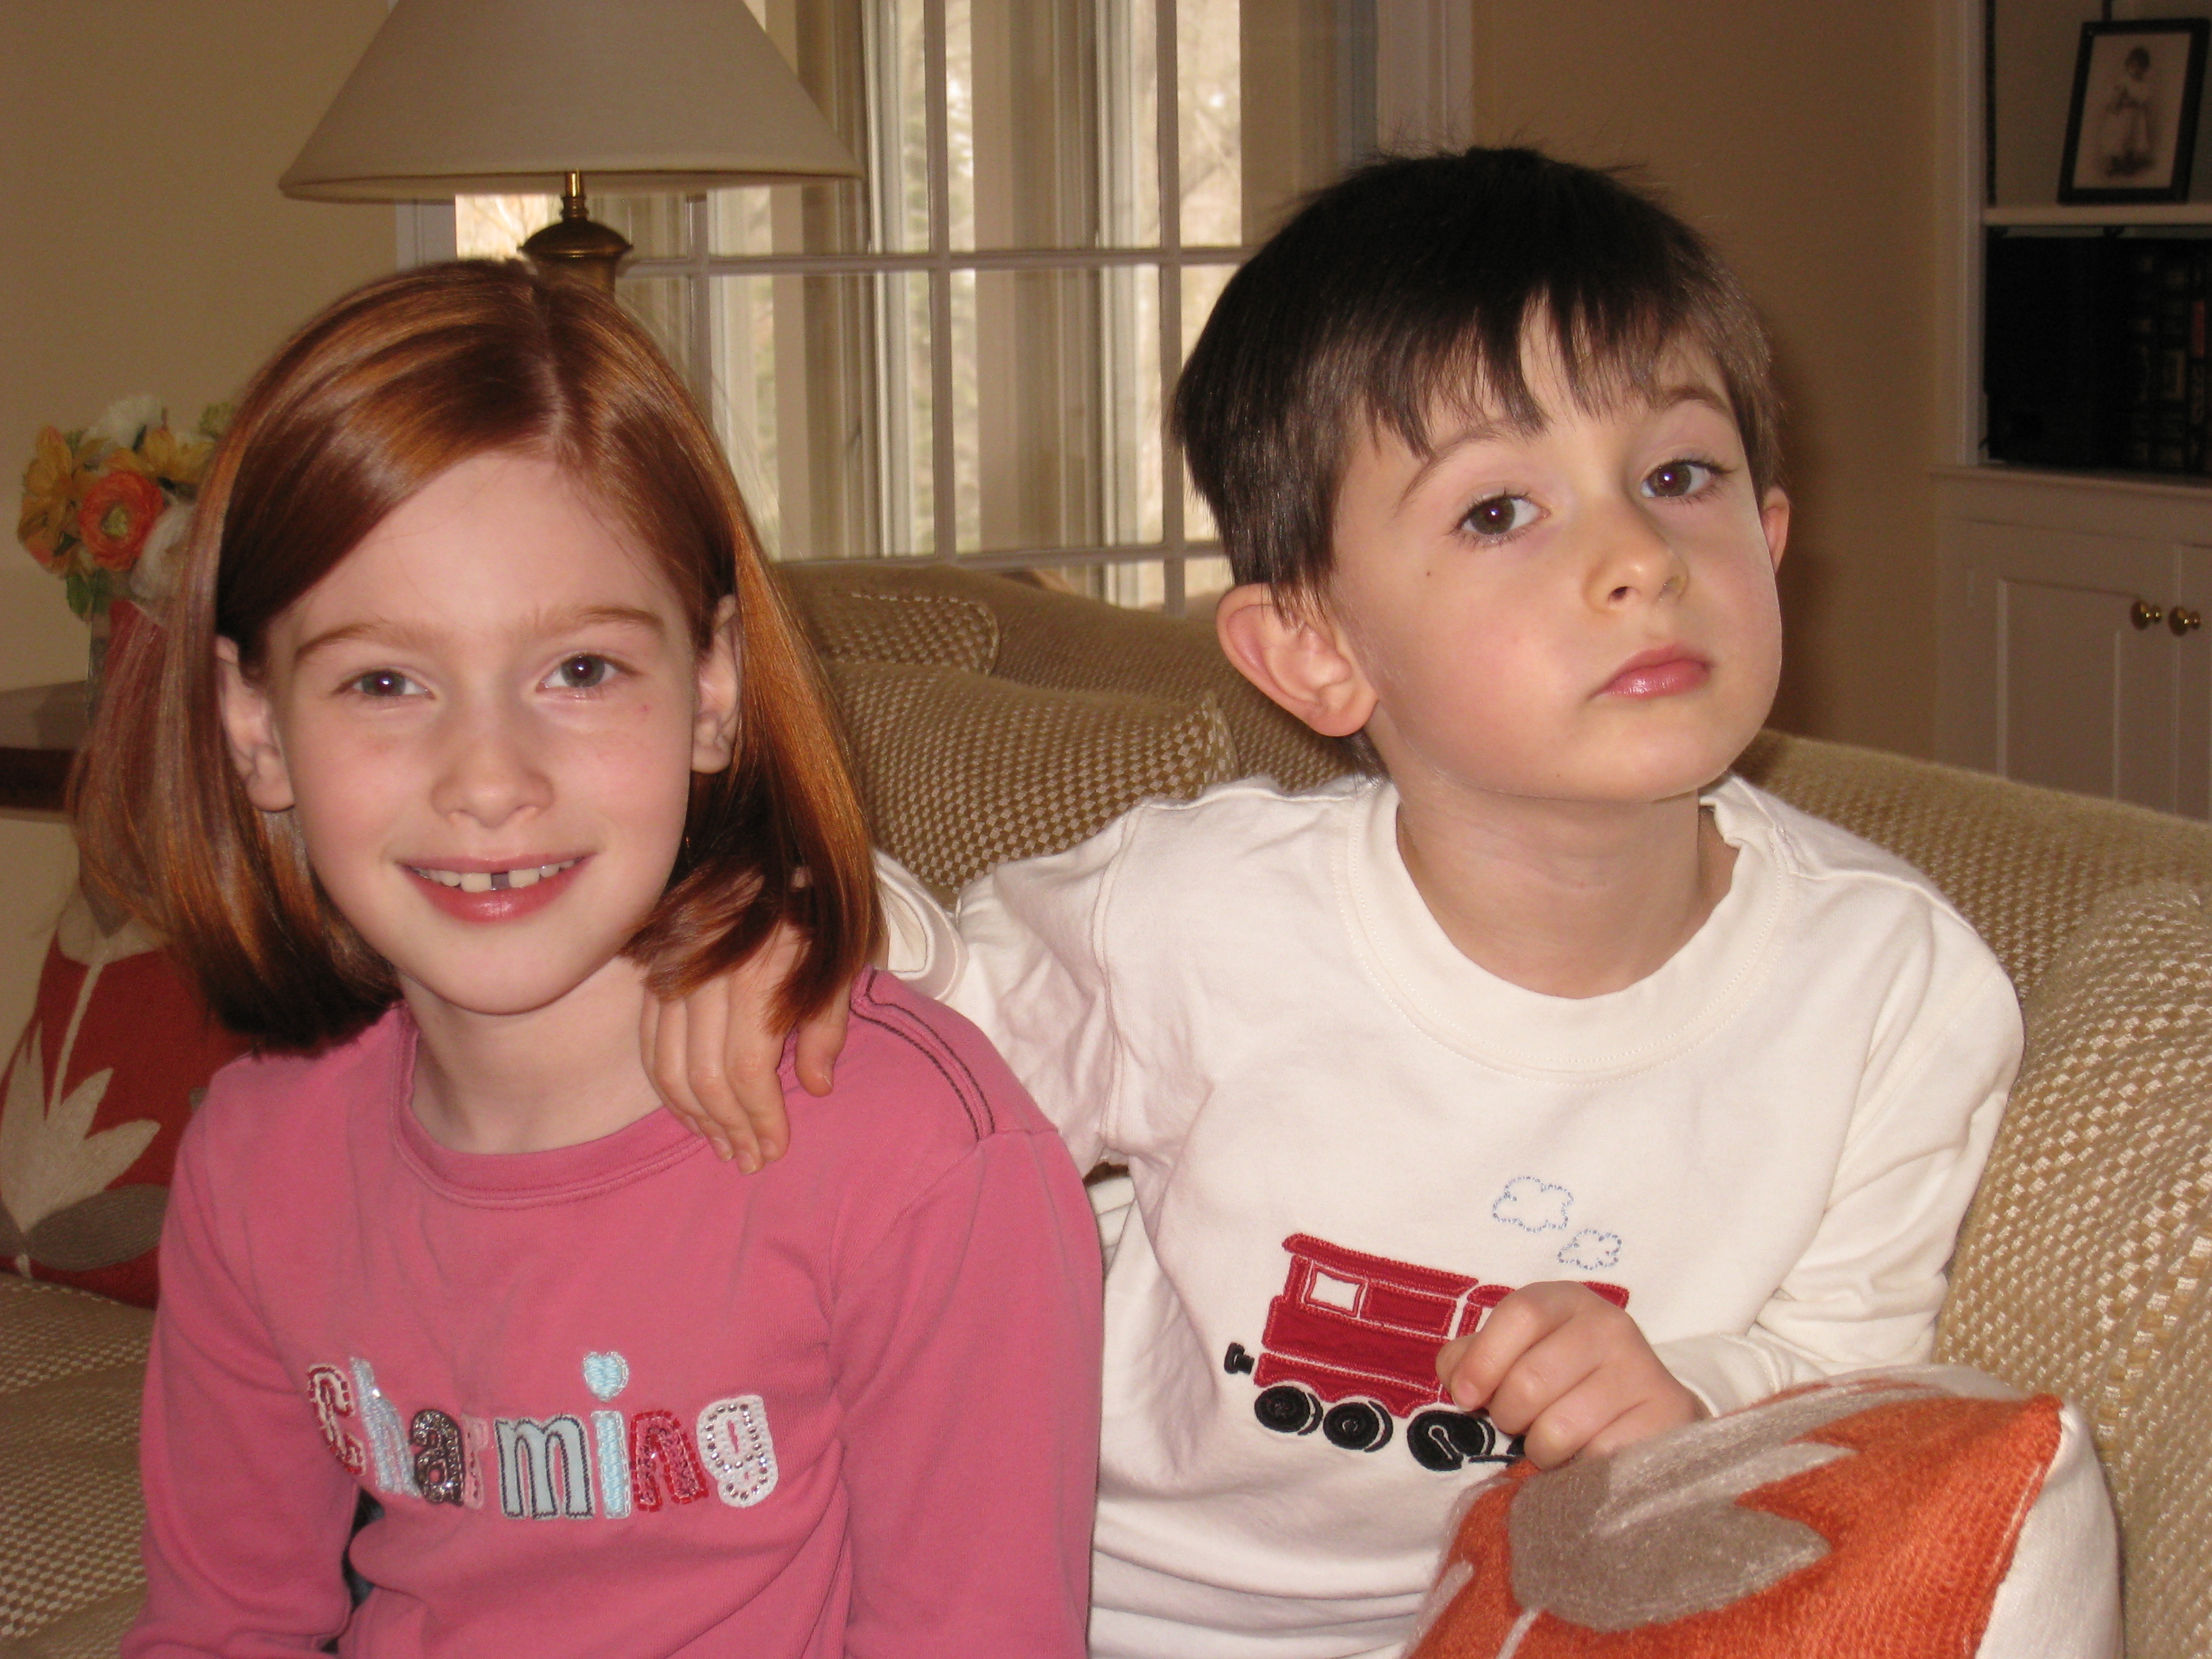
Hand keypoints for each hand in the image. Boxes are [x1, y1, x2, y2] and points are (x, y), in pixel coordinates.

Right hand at [640, 922, 851, 1170]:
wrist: (767, 852)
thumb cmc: (815, 910)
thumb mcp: (841, 962)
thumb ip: (829, 1026)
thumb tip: (815, 1088)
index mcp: (757, 974)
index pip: (748, 1070)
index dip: (761, 1117)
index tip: (775, 1148)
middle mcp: (706, 977)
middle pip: (704, 1077)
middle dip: (728, 1127)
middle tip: (748, 1159)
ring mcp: (671, 975)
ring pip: (668, 1067)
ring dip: (693, 1117)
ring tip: (721, 1146)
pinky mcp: (652, 975)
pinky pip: (647, 1044)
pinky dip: (664, 1086)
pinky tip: (689, 1112)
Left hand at [1433, 1282, 1703, 1468]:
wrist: (1647, 1411)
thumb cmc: (1564, 1379)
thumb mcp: (1516, 1353)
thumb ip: (1473, 1357)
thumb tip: (1456, 1377)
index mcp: (1566, 1300)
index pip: (1521, 1314)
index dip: (1484, 1359)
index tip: (1466, 1396)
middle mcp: (1610, 1326)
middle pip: (1530, 1379)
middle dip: (1508, 1415)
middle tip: (1514, 1423)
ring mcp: (1641, 1371)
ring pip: (1559, 1428)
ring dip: (1539, 1448)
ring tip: (1549, 1441)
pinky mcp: (1664, 1419)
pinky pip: (1595, 1458)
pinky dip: (1576, 1468)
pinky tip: (1583, 1456)